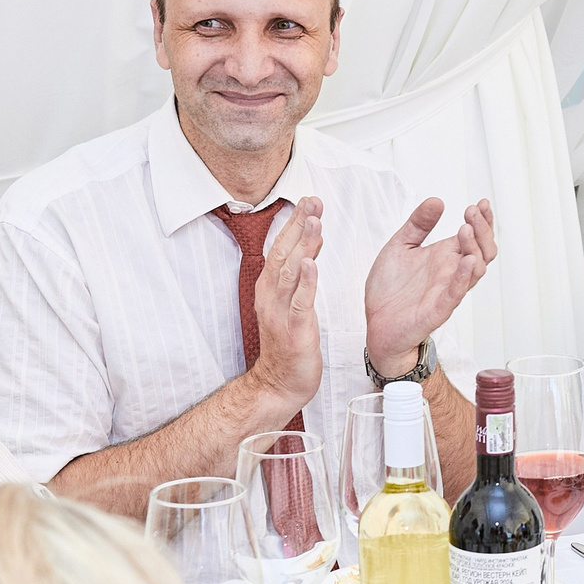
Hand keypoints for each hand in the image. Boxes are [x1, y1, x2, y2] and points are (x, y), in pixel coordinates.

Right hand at [250, 199, 324, 405]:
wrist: (279, 384)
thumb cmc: (288, 343)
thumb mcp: (292, 303)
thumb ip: (300, 275)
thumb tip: (309, 245)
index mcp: (270, 288)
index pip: (280, 248)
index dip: (293, 223)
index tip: (307, 200)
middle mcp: (271, 296)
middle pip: (283, 253)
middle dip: (298, 225)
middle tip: (312, 200)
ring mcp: (281, 313)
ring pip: (290, 273)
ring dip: (302, 246)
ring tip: (314, 222)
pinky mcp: (295, 331)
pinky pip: (300, 303)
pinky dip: (305, 282)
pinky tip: (311, 264)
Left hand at [364, 198, 494, 373]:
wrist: (376, 324)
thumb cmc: (390, 290)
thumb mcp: (400, 246)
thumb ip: (418, 224)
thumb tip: (436, 201)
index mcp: (446, 257)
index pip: (475, 236)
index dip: (483, 220)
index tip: (480, 203)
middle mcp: (451, 272)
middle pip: (483, 251)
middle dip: (482, 229)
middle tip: (471, 211)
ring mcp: (447, 290)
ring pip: (476, 271)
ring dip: (475, 248)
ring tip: (465, 229)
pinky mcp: (437, 309)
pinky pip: (456, 294)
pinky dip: (464, 278)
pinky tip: (467, 261)